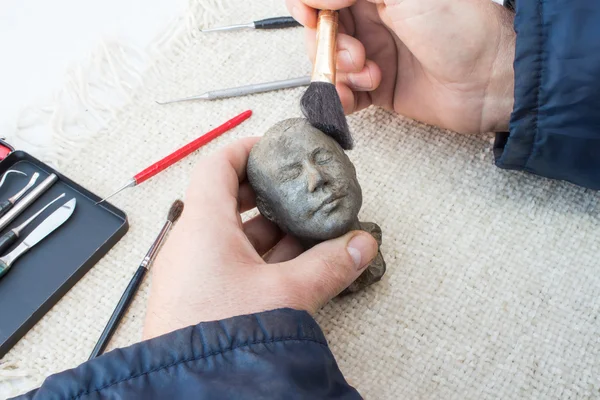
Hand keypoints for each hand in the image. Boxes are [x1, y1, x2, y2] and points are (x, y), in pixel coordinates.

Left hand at [143, 138, 377, 338]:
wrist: (196, 394)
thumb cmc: (224, 337)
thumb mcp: (287, 294)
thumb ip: (330, 265)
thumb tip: (361, 246)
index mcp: (202, 226)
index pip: (218, 164)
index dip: (248, 149)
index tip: (277, 149)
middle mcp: (191, 244)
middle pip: (227, 198)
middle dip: (269, 194)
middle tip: (300, 192)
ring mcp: (195, 272)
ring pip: (234, 234)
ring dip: (271, 230)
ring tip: (308, 230)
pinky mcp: (202, 297)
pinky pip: (232, 263)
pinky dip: (262, 258)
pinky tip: (293, 265)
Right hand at [286, 0, 515, 133]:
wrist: (490, 80)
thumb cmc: (460, 28)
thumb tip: (312, 0)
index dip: (307, 5)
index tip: (312, 19)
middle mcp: (370, 19)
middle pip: (318, 29)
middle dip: (327, 44)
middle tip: (356, 54)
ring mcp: (372, 53)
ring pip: (326, 62)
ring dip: (338, 73)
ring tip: (371, 75)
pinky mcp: (377, 87)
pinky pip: (340, 93)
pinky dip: (340, 98)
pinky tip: (357, 96)